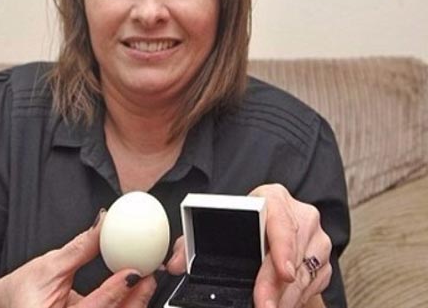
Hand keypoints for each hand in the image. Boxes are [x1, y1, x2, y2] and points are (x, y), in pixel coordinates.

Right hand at [0, 210, 156, 307]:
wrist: (7, 306)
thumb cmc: (22, 290)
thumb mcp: (49, 265)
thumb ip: (80, 248)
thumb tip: (103, 223)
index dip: (115, 291)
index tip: (134, 272)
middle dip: (135, 299)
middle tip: (149, 275)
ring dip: (134, 302)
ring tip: (146, 281)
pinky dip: (125, 304)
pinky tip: (135, 291)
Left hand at [166, 185, 331, 307]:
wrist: (270, 228)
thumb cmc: (244, 226)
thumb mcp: (218, 227)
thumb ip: (191, 243)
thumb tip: (174, 262)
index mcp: (273, 198)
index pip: (281, 220)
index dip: (282, 247)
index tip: (283, 271)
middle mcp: (300, 215)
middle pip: (292, 252)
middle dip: (276, 284)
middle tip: (264, 305)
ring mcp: (315, 238)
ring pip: (305, 273)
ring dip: (287, 296)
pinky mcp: (322, 260)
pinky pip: (313, 283)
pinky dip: (297, 298)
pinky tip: (282, 304)